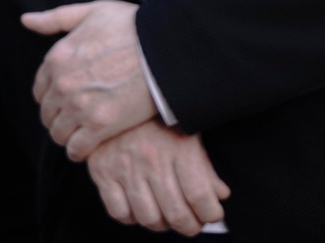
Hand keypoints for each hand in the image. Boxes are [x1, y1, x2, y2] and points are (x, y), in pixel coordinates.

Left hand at [25, 0, 157, 157]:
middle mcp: (63, 85)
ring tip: (84, 131)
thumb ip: (56, 18)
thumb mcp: (94, 11)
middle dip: (60, 115)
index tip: (69, 97)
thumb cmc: (136, 26)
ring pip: (59, 133)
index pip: (40, 90)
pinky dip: (79, 151)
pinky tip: (88, 146)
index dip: (54, 95)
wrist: (169, 45)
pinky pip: (76, 149)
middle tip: (79, 115)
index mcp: (57, 59)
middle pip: (48, 113)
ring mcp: (80, 107)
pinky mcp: (100, 126)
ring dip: (68, 134)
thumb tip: (26, 19)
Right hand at [85, 120, 228, 235]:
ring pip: (147, 217)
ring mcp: (126, 169)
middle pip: (175, 211)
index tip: (214, 215)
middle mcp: (153, 161)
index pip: (199, 194)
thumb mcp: (191, 134)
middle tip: (194, 226)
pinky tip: (143, 212)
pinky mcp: (103, 174)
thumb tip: (221, 195)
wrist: (122, 98)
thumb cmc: (161, 117)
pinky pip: (118, 212)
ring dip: (163, 226)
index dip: (210, 213)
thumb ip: (205, 167)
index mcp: (180, 148)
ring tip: (170, 220)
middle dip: (189, 226)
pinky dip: (133, 219)